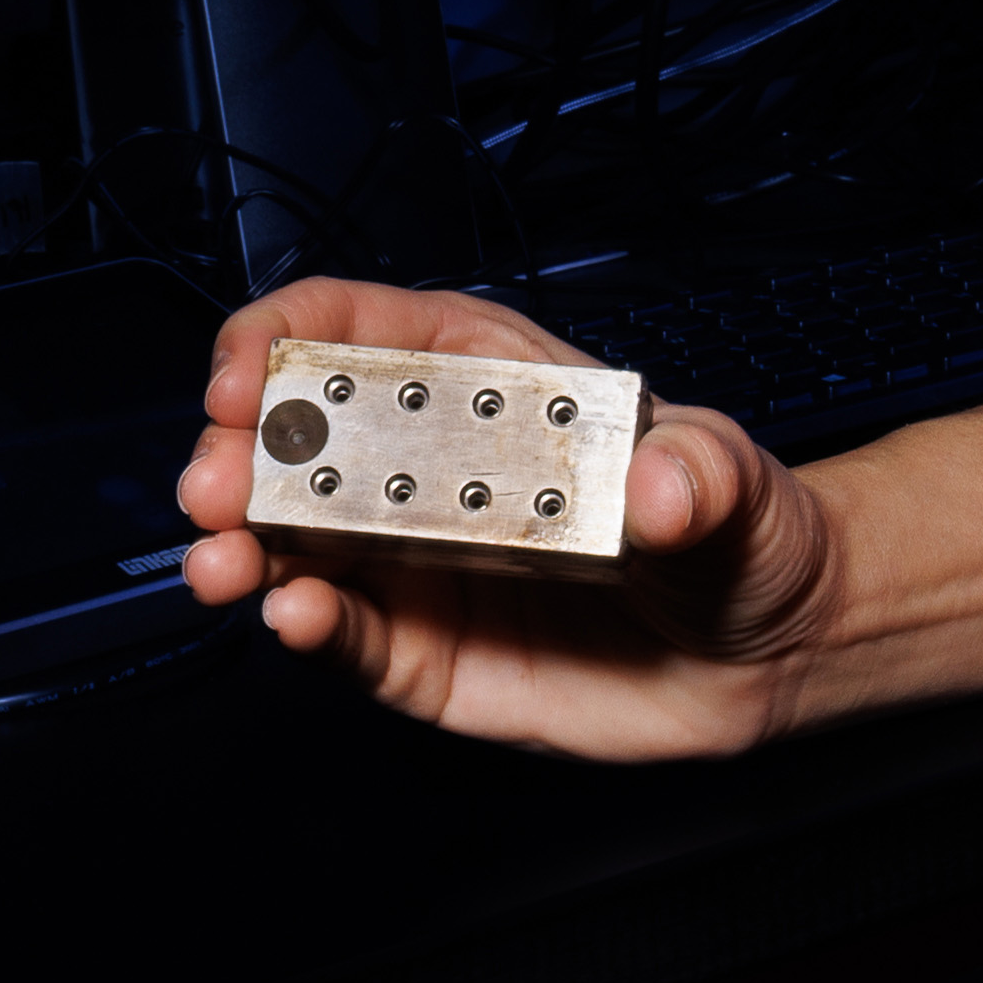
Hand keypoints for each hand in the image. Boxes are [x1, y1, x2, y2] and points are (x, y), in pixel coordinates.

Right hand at [173, 275, 840, 759]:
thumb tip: (662, 487)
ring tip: (226, 562)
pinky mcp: (425, 649)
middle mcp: (432, 467)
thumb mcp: (730, 484)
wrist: (767, 651)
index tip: (246, 371)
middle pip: (301, 437)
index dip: (287, 338)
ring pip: (295, 539)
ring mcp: (418, 560)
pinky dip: (309, 625)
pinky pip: (348, 634)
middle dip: (237, 449)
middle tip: (215, 481)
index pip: (360, 331)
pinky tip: (296, 616)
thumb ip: (699, 476)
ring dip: (243, 543)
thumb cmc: (736, 531)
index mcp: (485, 382)